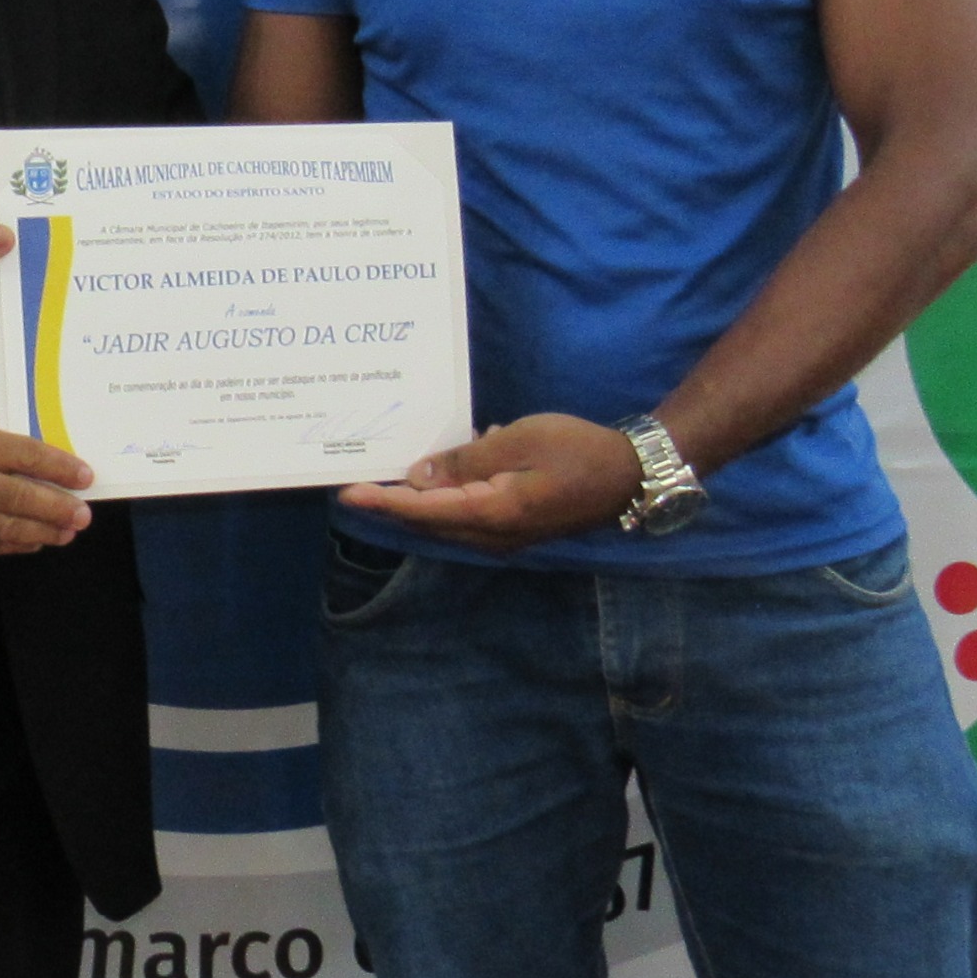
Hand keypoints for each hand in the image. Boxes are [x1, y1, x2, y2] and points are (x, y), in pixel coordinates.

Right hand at [0, 423, 94, 568]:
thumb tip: (34, 471)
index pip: (16, 454)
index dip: (55, 465)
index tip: (82, 475)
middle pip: (17, 497)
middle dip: (56, 507)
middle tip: (83, 513)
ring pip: (4, 529)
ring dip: (41, 532)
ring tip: (65, 531)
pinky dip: (10, 545)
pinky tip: (30, 542)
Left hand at [338, 414, 640, 553]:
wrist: (629, 475)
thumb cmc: (576, 450)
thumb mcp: (519, 441)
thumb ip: (467, 460)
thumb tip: (419, 477)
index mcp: (491, 514)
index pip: (423, 510)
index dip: (383, 500)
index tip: (347, 491)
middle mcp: (491, 535)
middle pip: (427, 521)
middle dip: (390, 503)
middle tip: (355, 478)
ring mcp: (502, 535)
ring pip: (444, 520)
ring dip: (415, 500)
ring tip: (384, 473)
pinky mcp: (512, 526)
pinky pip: (466, 514)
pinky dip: (444, 496)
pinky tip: (437, 471)